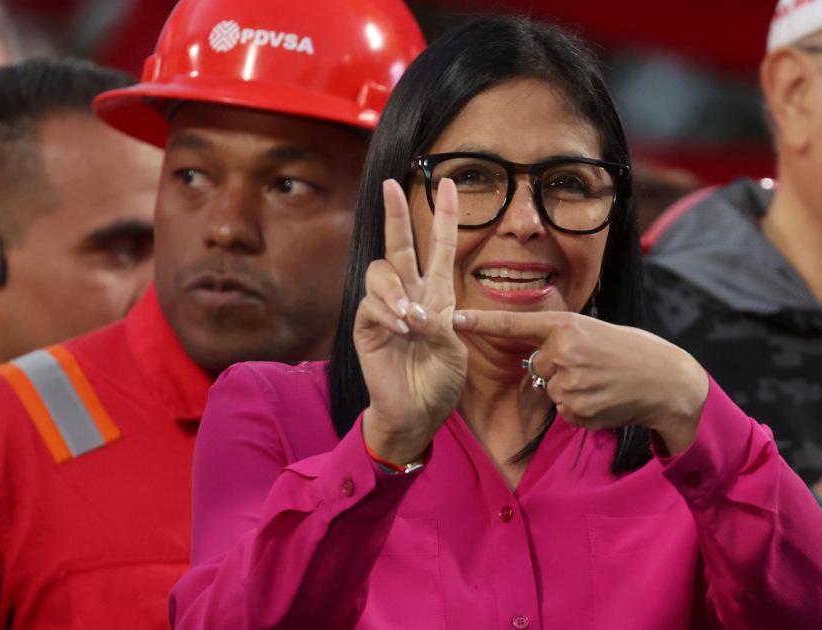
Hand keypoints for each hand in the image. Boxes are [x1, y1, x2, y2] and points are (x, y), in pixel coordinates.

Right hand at [355, 179, 467, 464]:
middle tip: (392, 185)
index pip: (439, 248)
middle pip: (399, 245)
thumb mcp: (454, 351)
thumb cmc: (439, 382)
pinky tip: (402, 329)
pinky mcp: (366, 325)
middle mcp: (409, 293)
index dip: (444, 216)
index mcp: (437, 294)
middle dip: (397, 213)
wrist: (417, 412)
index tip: (448, 183)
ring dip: (396, 290)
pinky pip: (372, 306)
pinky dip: (389, 314)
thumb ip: (440, 326)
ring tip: (412, 318)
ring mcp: (385, 308)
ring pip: (381, 273)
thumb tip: (417, 311)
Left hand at [453, 309, 709, 454]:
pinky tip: (603, 399)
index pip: (516, 324)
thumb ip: (562, 339)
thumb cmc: (631, 352)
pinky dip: (580, 408)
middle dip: (556, 369)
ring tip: (602, 383)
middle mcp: (563, 352)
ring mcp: (569, 383)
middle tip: (593, 366)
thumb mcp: (594, 331)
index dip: (482, 323)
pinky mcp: (576, 410)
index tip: (453, 319)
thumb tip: (537, 358)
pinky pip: (563, 411)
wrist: (666, 380)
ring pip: (550, 390)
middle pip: (537, 365)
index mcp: (567, 325)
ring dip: (571, 391)